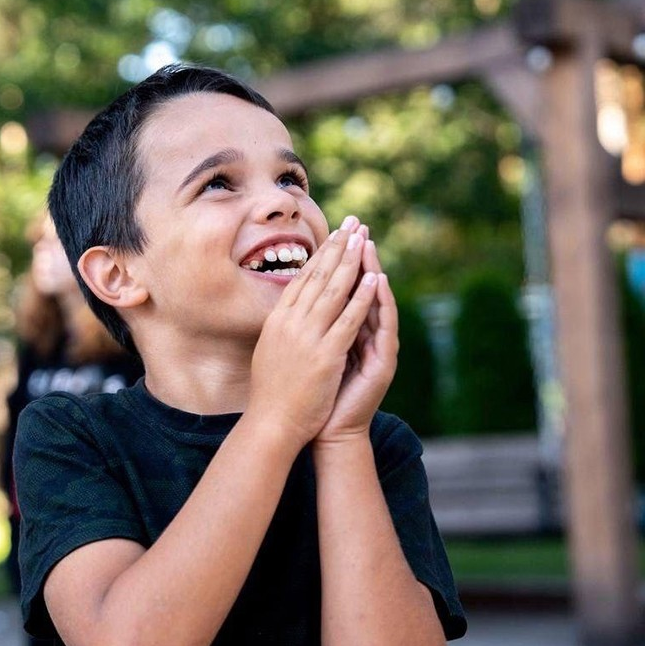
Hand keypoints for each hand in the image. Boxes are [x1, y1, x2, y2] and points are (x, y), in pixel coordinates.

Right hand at [248, 217, 378, 448]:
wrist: (271, 423)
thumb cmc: (272, 393)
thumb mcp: (270, 351)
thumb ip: (281, 328)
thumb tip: (287, 311)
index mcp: (277, 320)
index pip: (302, 279)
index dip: (321, 255)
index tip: (335, 235)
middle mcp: (290, 322)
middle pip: (318, 276)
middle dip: (338, 247)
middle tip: (353, 222)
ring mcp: (307, 337)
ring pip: (334, 290)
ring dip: (352, 261)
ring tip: (365, 238)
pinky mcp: (325, 354)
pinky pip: (348, 319)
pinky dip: (362, 296)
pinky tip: (374, 277)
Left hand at [316, 236, 398, 444]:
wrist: (327, 432)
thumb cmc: (315, 396)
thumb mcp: (310, 355)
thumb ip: (312, 330)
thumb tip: (296, 305)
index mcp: (347, 333)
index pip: (345, 290)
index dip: (340, 263)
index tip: (333, 233)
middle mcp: (366, 336)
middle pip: (362, 289)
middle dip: (358, 257)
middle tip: (357, 225)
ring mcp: (377, 348)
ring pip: (376, 302)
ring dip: (372, 271)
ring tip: (367, 244)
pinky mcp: (383, 363)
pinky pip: (383, 327)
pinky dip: (380, 304)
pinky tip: (378, 282)